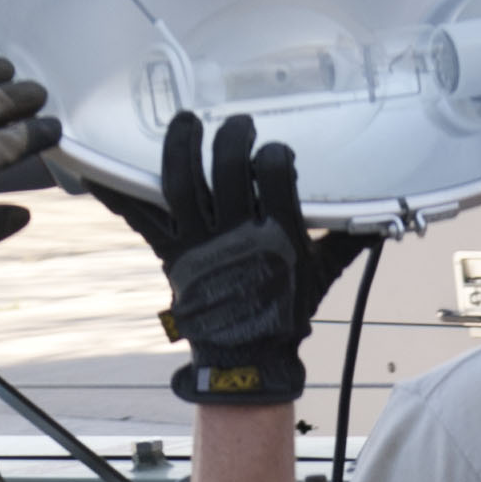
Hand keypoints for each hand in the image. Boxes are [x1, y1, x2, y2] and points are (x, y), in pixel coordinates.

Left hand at [98, 111, 373, 405]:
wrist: (246, 359)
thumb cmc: (284, 315)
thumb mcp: (322, 275)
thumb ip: (347, 240)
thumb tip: (384, 219)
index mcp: (277, 237)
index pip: (276, 179)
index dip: (275, 158)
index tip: (276, 152)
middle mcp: (236, 236)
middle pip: (228, 171)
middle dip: (231, 139)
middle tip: (236, 126)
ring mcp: (198, 243)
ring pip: (183, 183)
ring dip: (181, 146)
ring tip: (186, 122)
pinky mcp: (171, 252)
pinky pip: (140, 217)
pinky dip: (117, 193)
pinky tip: (96, 168)